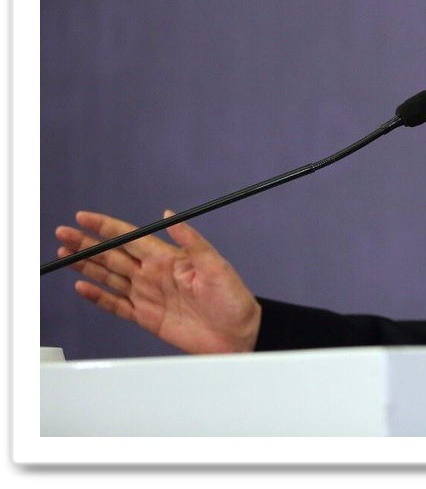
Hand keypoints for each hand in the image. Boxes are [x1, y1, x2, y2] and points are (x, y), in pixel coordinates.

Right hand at [54, 210, 261, 353]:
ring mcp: (148, 295)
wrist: (238, 335)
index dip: (107, 226)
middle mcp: (154, 274)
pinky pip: (117, 305)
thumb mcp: (216, 266)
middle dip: (87, 243)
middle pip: (113, 255)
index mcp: (168, 258)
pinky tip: (82, 287)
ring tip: (64, 255)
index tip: (84, 217)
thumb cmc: (233, 299)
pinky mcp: (147, 317)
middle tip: (62, 233)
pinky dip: (98, 296)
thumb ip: (192, 241)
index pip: (131, 237)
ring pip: (110, 276)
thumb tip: (170, 215)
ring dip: (87, 266)